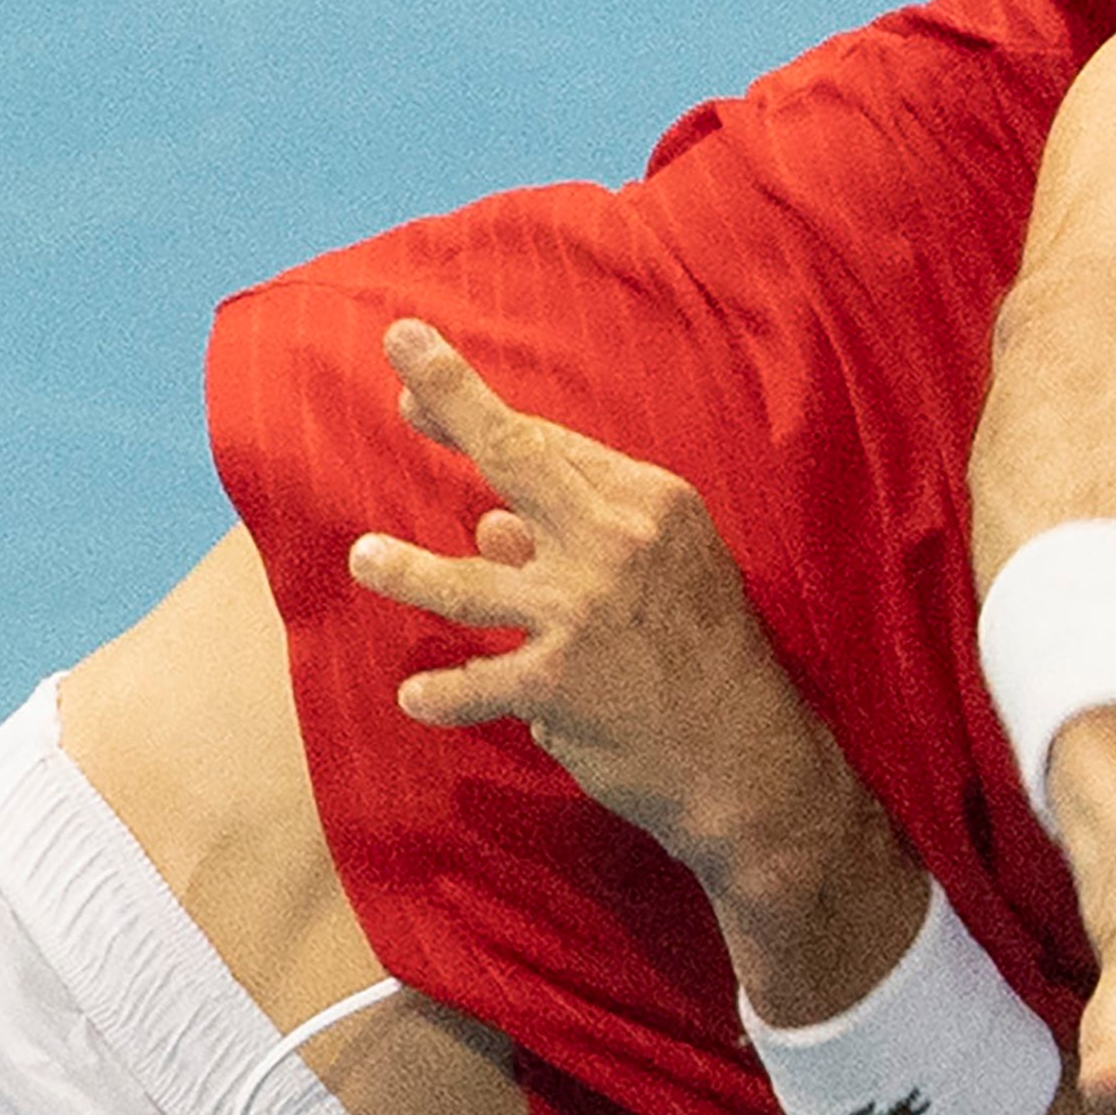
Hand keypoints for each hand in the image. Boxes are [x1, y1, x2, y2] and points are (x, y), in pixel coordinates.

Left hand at [343, 323, 883, 922]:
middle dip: (451, 400)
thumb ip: (579, 542)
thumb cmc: (707, 657)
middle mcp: (617, 542)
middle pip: (514, 458)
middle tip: (400, 353)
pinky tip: (415, 698)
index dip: (473, 412)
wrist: (751, 761)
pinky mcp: (559, 685)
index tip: (418, 386)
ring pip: (467, 582)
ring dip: (407, 571)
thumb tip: (485, 527)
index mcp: (650, 502)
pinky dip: (443, 694)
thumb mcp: (666, 574)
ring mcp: (584, 613)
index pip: (549, 444)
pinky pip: (478, 683)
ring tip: (364, 559)